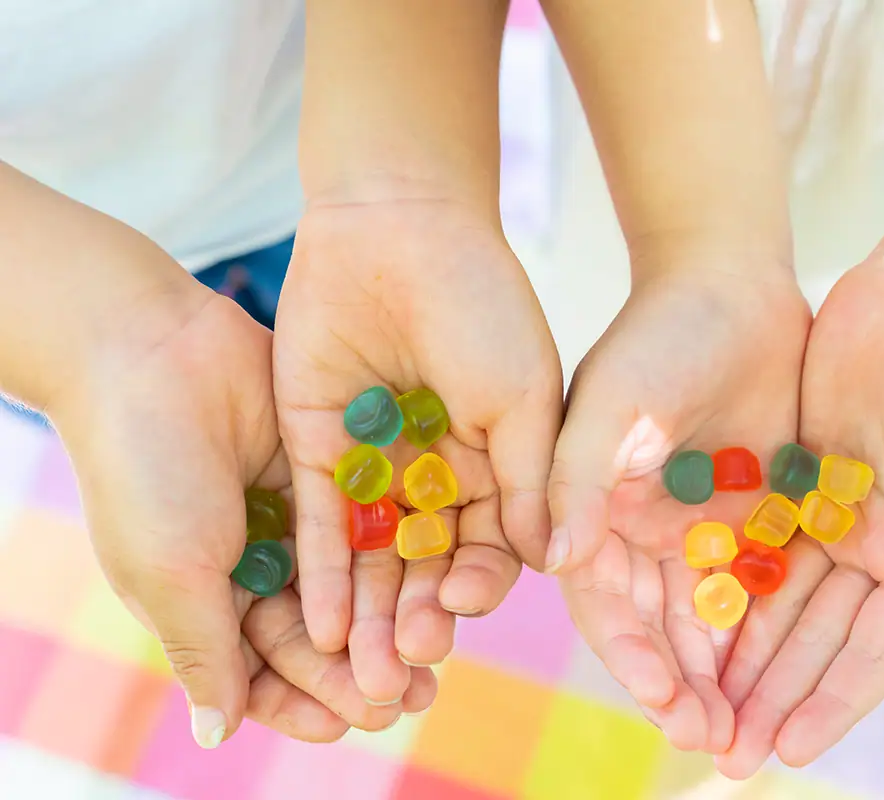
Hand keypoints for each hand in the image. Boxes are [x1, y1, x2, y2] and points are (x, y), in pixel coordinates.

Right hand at [52, 287, 399, 746]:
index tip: (354, 720)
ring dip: (390, 618)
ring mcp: (294, 519)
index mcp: (207, 601)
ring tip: (437, 651)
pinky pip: (367, 523)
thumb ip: (204, 652)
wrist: (153, 355)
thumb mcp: (171, 573)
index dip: (308, 699)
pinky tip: (437, 581)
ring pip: (353, 583)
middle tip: (414, 695)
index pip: (265, 671)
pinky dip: (395, 554)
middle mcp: (256, 566)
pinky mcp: (327, 472)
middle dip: (362, 666)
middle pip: (320, 634)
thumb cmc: (144, 473)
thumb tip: (217, 737)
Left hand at [273, 198, 561, 702]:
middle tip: (403, 666)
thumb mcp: (524, 398)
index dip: (479, 584)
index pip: (493, 546)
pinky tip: (319, 622)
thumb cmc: (482, 305)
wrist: (398, 225)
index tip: (460, 607)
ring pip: (376, 558)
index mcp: (500, 463)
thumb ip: (530, 481)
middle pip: (429, 565)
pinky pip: (324, 523)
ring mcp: (381, 465)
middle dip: (418, 617)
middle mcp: (440, 474)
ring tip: (358, 668)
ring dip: (369, 613)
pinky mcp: (321, 449)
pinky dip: (322, 572)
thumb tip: (550, 562)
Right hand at [547, 243, 809, 752]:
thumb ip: (580, 475)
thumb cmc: (661, 335)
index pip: (605, 603)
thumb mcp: (615, 399)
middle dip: (683, 688)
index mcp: (596, 512)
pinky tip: (794, 678)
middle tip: (716, 739)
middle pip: (658, 629)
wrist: (734, 286)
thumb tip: (560, 560)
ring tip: (751, 736)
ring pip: (709, 623)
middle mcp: (642, 533)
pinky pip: (761, 590)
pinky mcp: (754, 519)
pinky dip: (771, 637)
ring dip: (726, 680)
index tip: (667, 696)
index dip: (631, 653)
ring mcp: (699, 530)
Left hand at [715, 250, 883, 775]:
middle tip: (720, 749)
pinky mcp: (788, 477)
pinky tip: (680, 617)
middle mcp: (870, 548)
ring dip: (737, 652)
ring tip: (693, 701)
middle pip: (811, 638)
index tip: (783, 750)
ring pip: (773, 598)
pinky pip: (749, 541)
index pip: (868, 650)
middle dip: (770, 694)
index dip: (828, 702)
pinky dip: (721, 581)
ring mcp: (826, 513)